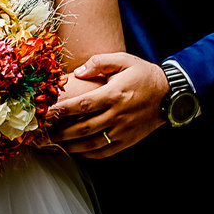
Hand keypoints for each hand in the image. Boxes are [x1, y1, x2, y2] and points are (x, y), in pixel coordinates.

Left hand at [48, 53, 168, 157]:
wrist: (169, 94)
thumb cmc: (144, 75)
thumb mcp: (124, 60)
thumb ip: (100, 62)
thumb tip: (78, 72)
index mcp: (114, 94)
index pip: (82, 105)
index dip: (62, 110)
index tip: (46, 113)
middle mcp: (117, 115)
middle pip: (82, 128)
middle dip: (60, 132)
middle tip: (44, 133)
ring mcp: (122, 130)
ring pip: (91, 143)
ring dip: (71, 146)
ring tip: (56, 144)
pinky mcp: (127, 140)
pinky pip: (104, 151)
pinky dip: (88, 154)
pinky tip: (78, 150)